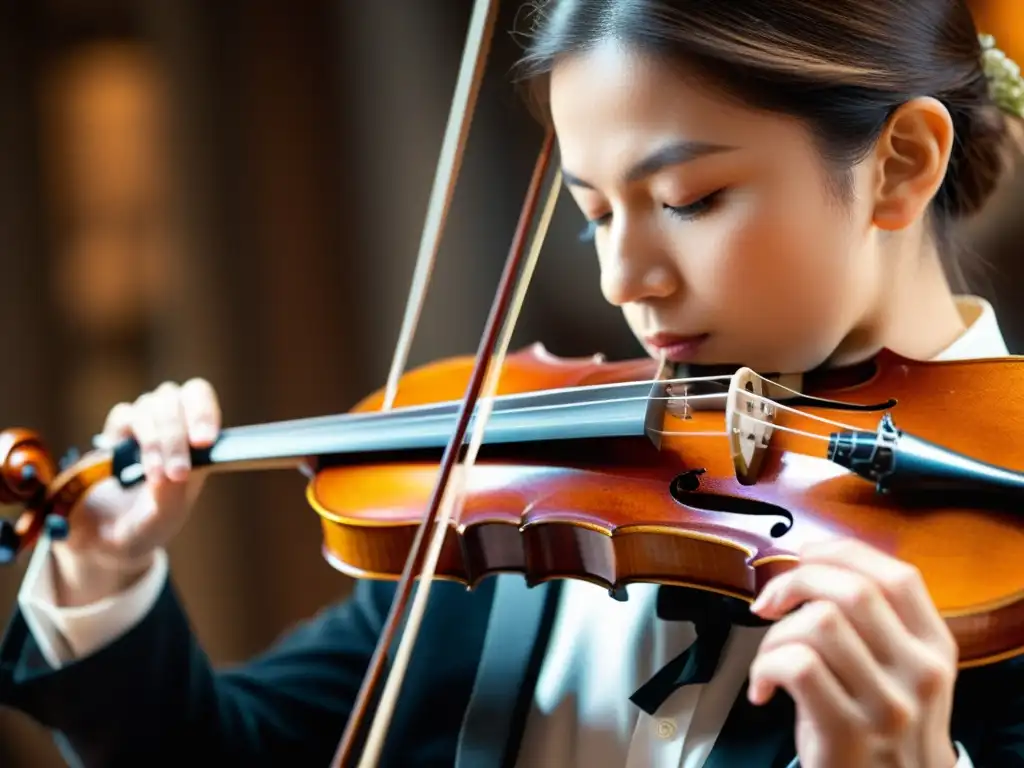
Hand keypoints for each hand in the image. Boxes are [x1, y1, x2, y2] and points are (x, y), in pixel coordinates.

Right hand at [50, 378, 220, 606]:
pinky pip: (124, 414)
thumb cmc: (147, 524)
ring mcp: (142, 424)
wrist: (103, 539)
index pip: (201, 398)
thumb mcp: (163, 519)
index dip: (204, 412)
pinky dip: (133, 437)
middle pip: (178, 397)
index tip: (203, 442)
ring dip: (158, 439)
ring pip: (153, 404)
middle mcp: (171, 424)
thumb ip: (170, 497)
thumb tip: (173, 473)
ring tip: (158, 477)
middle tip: (178, 472)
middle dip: (179, 435)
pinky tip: (138, 467)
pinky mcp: (113, 432)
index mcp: (194, 439)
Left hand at [748, 538, 959, 767]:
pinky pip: (795, 665)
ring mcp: (886, 706)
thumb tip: (807, 566)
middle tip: (769, 602)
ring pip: (818, 623)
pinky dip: (763, 667)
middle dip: (795, 582)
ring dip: (775, 633)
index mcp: (933, 647)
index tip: (804, 556)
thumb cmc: (882, 728)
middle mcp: (918, 673)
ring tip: (769, 659)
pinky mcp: (848, 733)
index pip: (896, 576)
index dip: (842, 553)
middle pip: (851, 590)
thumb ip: (875, 622)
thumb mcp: (901, 671)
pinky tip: (763, 689)